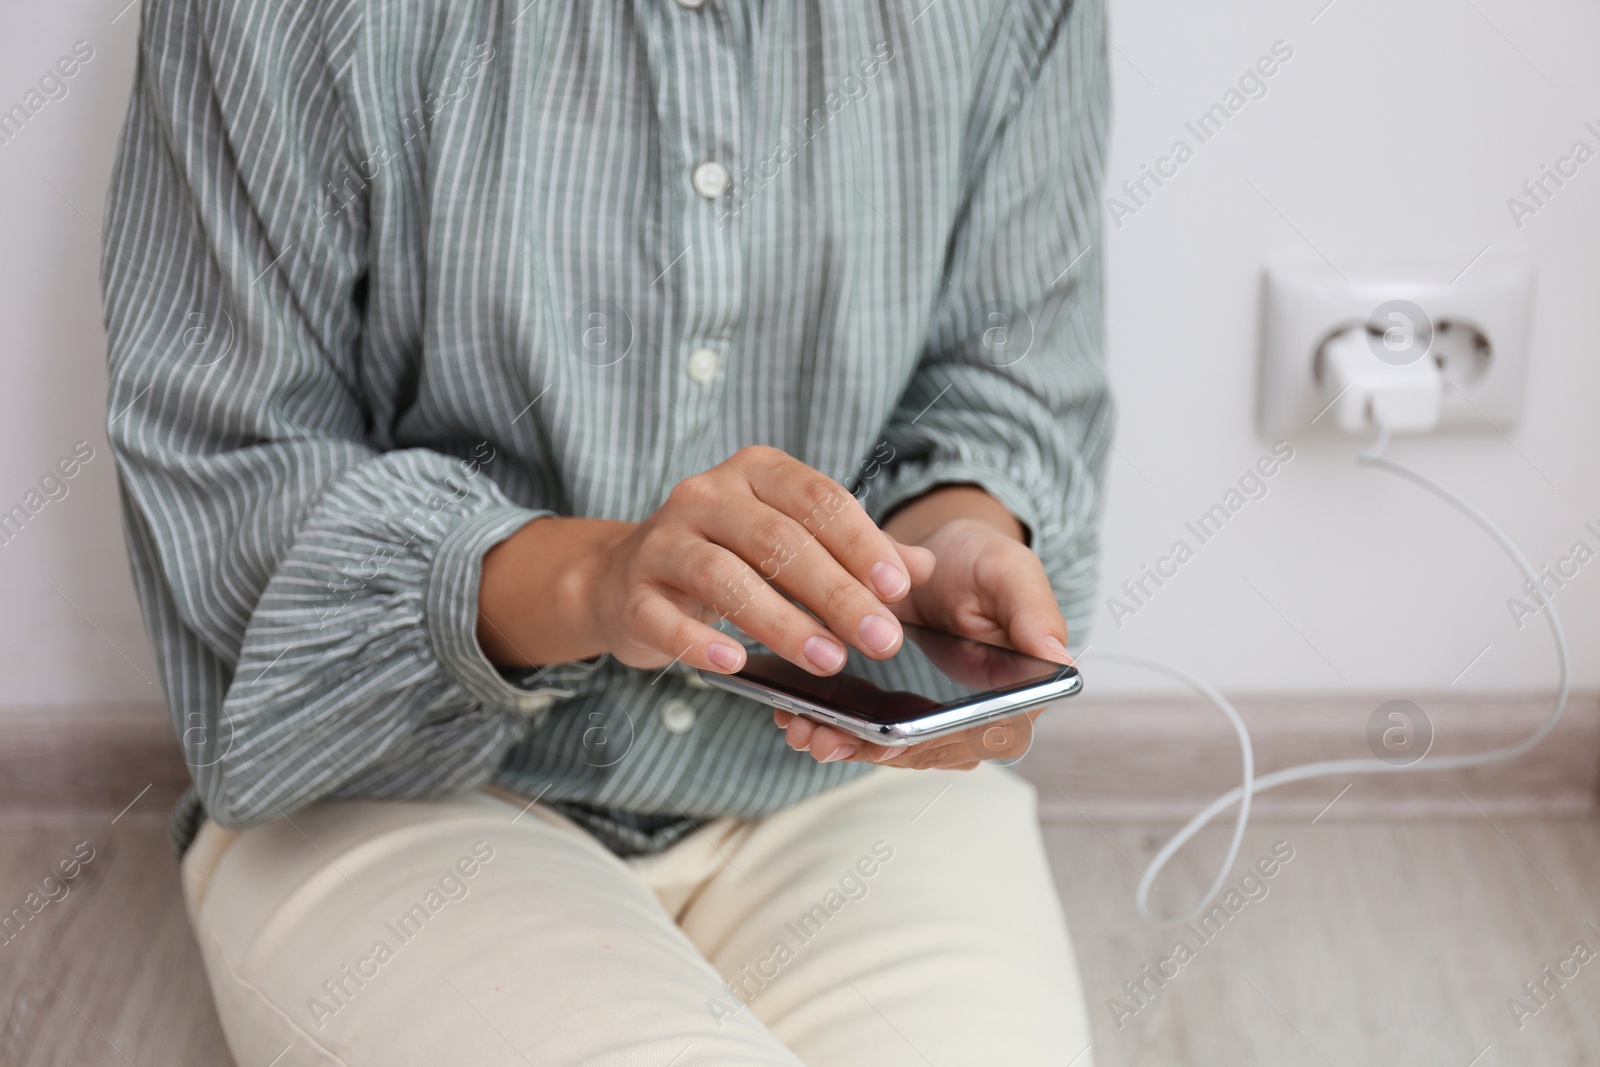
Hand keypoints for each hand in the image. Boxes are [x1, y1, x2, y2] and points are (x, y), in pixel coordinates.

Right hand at [477, 446, 935, 675]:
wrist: (626, 576)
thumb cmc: (729, 555)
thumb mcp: (794, 541)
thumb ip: (856, 551)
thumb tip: (922, 567)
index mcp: (756, 472)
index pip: (818, 499)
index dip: (861, 542)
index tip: (898, 588)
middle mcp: (706, 495)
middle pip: (779, 540)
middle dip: (836, 593)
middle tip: (881, 640)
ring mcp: (664, 541)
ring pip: (725, 576)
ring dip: (781, 622)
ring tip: (829, 661)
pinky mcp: (632, 592)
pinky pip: (665, 618)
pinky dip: (701, 642)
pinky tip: (737, 664)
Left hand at [773, 488, 1070, 767]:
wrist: (946, 552)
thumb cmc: (983, 558)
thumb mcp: (1010, 571)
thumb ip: (1032, 612)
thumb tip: (1057, 658)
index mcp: (1019, 689)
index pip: (981, 736)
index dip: (934, 744)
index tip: (889, 742)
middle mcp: (981, 716)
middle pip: (930, 752)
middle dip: (875, 751)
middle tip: (823, 739)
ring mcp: (939, 718)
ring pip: (897, 750)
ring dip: (848, 746)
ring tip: (802, 731)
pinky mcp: (903, 711)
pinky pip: (873, 732)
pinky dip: (836, 727)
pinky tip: (797, 716)